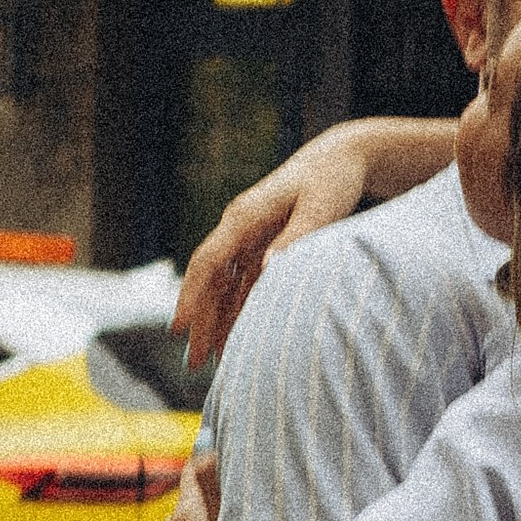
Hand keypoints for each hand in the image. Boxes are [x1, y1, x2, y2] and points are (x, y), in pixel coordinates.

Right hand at [171, 136, 375, 361]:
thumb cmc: (332, 180)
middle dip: (200, 321)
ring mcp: (248, 237)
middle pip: (210, 281)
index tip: (178, 328)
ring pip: (224, 287)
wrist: (342, 157)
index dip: (191, 296)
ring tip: (213, 362)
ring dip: (218, 322)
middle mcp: (238, 227)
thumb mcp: (319, 209)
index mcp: (245, 216)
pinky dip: (239, 310)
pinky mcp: (262, 245)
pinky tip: (238, 338)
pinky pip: (243, 284)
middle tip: (194, 364)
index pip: (208, 261)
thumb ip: (294, 239)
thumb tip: (265, 271)